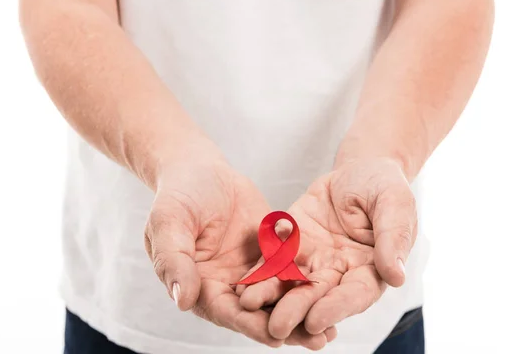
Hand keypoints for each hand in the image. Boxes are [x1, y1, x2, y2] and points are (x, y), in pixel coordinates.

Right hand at [143, 137, 333, 347]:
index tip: (276, 337)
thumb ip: (175, 260)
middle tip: (318, 341)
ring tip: (333, 328)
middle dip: (287, 326)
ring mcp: (250, 269)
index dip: (250, 325)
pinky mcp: (270, 252)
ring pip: (279, 295)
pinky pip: (290, 267)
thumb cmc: (177, 195)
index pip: (227, 312)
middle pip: (258, 312)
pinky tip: (335, 288)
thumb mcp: (169, 223)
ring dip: (303, 310)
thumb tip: (183, 300)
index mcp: (200, 285)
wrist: (200, 168)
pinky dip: (309, 280)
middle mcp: (227, 284)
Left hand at [238, 158, 417, 339]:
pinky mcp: (293, 244)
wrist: (359, 171)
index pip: (355, 294)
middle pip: (317, 295)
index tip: (316, 321)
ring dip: (271, 294)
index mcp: (370, 269)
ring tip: (249, 303)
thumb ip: (393, 237)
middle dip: (296, 310)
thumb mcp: (395, 204)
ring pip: (291, 281)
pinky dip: (259, 270)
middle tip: (277, 327)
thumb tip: (396, 276)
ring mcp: (314, 259)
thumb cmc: (384, 187)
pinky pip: (275, 258)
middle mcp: (340, 271)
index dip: (336, 308)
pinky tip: (242, 280)